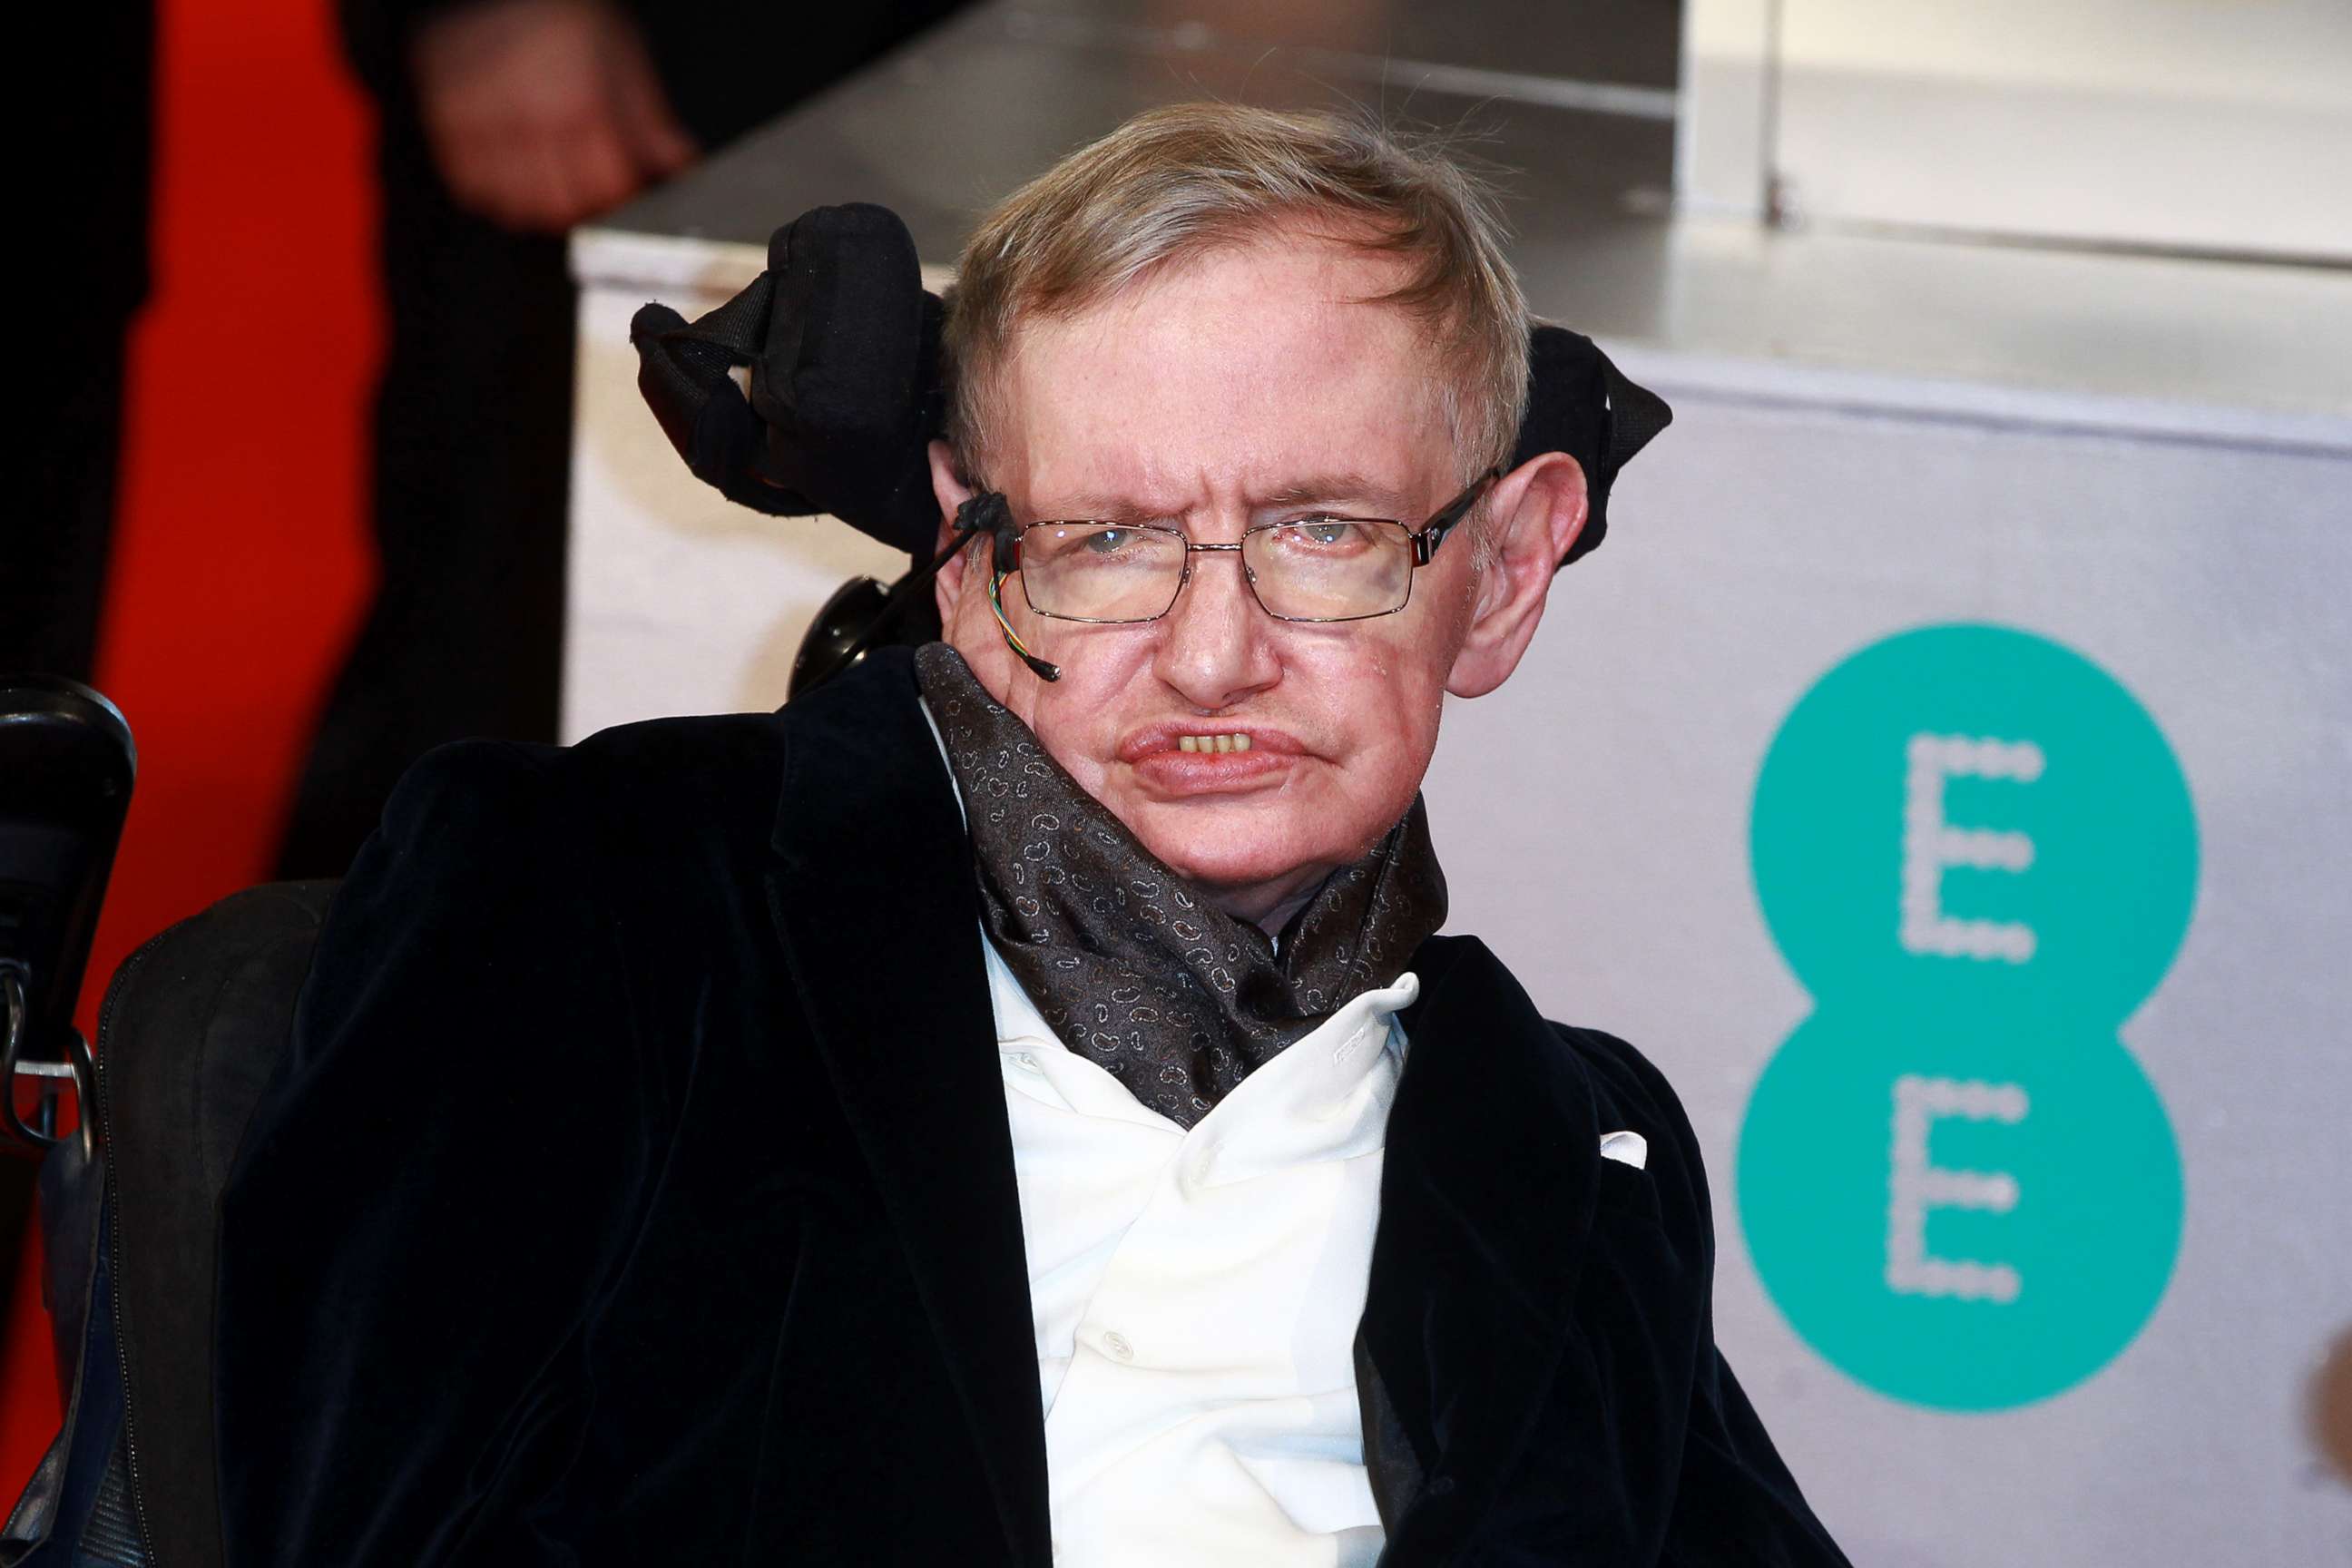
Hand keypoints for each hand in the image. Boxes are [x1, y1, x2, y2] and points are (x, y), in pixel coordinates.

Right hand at [409, 0, 698, 232]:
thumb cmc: (568, 18)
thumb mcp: (625, 64)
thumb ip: (651, 125)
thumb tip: (678, 167)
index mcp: (582, 104)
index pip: (604, 187)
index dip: (616, 198)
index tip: (617, 192)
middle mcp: (530, 116)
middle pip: (556, 205)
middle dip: (576, 206)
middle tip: (580, 188)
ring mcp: (482, 119)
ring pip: (510, 204)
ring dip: (531, 204)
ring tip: (542, 176)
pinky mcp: (446, 116)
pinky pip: (469, 185)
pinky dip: (490, 189)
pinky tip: (507, 167)